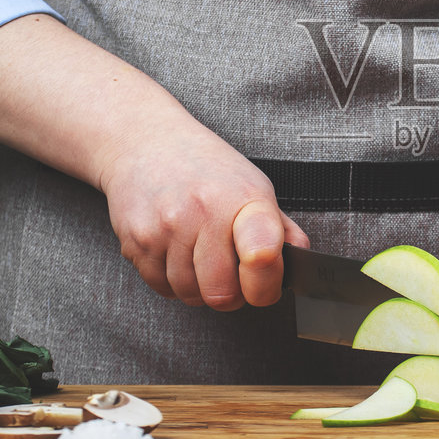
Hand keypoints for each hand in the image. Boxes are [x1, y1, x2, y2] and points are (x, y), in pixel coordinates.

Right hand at [98, 124, 308, 307]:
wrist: (145, 142)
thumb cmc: (205, 167)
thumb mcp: (252, 185)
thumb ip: (280, 228)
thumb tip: (301, 261)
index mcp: (243, 199)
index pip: (262, 258)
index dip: (266, 285)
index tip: (264, 285)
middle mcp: (202, 213)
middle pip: (222, 294)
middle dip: (231, 294)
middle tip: (231, 274)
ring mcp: (166, 229)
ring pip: (190, 295)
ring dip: (199, 288)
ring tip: (200, 256)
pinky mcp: (136, 242)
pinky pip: (161, 288)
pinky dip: (172, 281)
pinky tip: (176, 252)